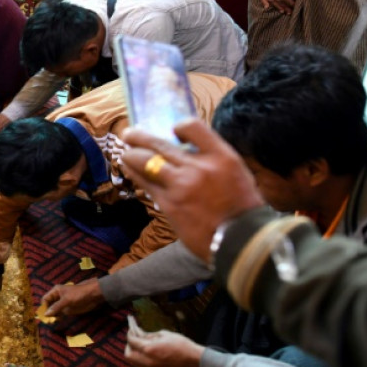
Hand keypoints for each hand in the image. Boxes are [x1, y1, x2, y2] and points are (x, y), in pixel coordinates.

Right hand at [41, 279, 103, 316]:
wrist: (92, 296)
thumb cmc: (78, 294)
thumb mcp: (66, 300)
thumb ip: (56, 307)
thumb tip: (46, 314)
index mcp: (56, 292)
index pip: (45, 299)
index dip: (44, 306)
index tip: (44, 315)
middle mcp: (57, 297)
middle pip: (48, 305)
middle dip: (47, 312)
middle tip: (47, 320)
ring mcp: (62, 304)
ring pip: (53, 311)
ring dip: (52, 316)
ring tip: (51, 322)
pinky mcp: (67, 309)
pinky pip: (60, 314)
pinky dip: (57, 318)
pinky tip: (57, 321)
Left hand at [121, 120, 263, 262]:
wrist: (241, 241)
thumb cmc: (242, 206)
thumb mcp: (235, 171)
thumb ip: (212, 157)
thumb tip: (185, 149)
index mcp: (221, 156)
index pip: (193, 126)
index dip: (179, 126)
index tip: (173, 131)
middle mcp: (198, 167)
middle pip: (159, 143)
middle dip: (138, 137)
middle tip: (129, 134)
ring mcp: (181, 185)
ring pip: (144, 161)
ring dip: (130, 155)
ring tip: (125, 154)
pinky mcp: (168, 204)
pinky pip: (146, 184)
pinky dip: (136, 175)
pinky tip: (132, 172)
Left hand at [124, 329, 203, 366]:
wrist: (194, 360)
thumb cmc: (181, 344)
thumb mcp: (164, 334)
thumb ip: (149, 335)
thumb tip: (139, 334)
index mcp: (149, 349)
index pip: (132, 341)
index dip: (130, 333)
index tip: (131, 327)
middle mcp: (147, 361)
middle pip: (128, 354)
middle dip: (128, 344)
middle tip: (134, 336)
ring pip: (133, 361)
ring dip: (133, 352)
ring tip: (138, 343)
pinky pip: (140, 366)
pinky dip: (139, 358)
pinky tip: (145, 351)